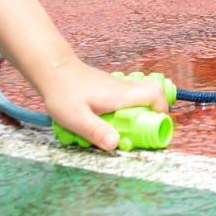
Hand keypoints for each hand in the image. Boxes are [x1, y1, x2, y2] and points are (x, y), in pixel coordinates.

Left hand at [40, 58, 169, 151]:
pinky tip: (108, 120)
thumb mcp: (77, 118)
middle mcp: (123, 88)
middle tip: (140, 133)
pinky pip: (126, 98)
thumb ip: (96, 131)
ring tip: (124, 130)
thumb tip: (115, 145)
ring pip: (139, 97)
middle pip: (151, 95)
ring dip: (139, 113)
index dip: (162, 110)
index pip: (155, 94)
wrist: (52, 70)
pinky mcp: (108, 88)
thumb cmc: (63, 93)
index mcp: (120, 95)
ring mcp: (116, 86)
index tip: (155, 127)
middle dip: (153, 114)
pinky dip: (126, 110)